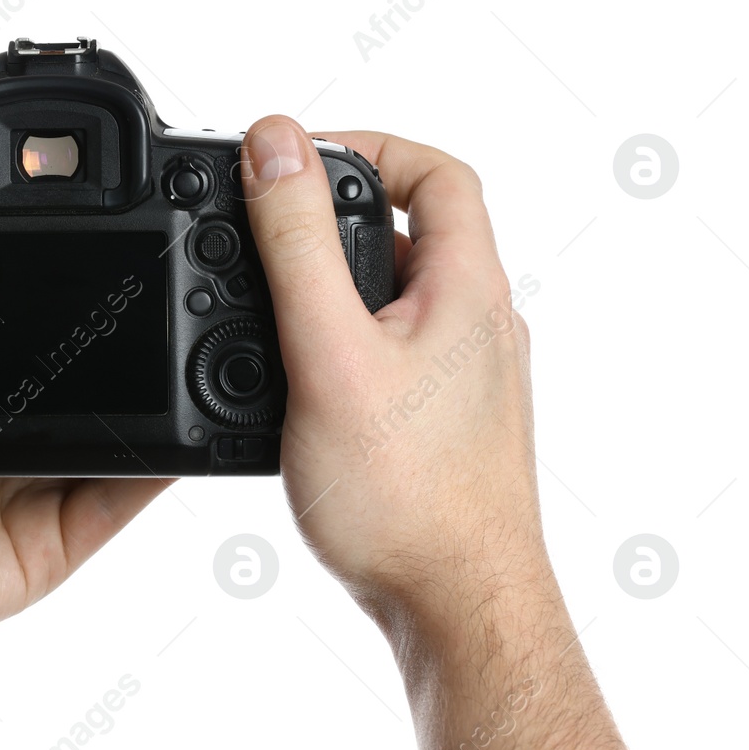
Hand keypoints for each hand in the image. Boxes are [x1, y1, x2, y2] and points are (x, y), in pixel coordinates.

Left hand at [0, 309, 170, 675]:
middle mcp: (3, 448)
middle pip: (91, 397)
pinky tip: (184, 423)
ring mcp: (30, 500)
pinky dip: (157, 466)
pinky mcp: (49, 548)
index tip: (123, 269)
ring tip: (196, 354)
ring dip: (157, 407)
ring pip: (117, 448)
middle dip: (132, 361)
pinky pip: (118, 502)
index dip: (83, 321)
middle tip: (174, 310)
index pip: (44, 353)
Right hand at [241, 116, 666, 749]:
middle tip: (266, 229)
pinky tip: (300, 380)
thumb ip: (297, 243)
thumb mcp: (330, 351)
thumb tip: (275, 142)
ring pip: (400, 297)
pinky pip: (396, 352)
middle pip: (416, 230)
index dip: (368, 146)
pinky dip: (345, 342)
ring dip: (336, 284)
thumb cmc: (405, 496)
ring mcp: (470, 378)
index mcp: (469, 289)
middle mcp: (482, 326)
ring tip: (270, 305)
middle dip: (336, 217)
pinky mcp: (448, 424)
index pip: (439, 172)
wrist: (456, 607)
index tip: (295, 161)